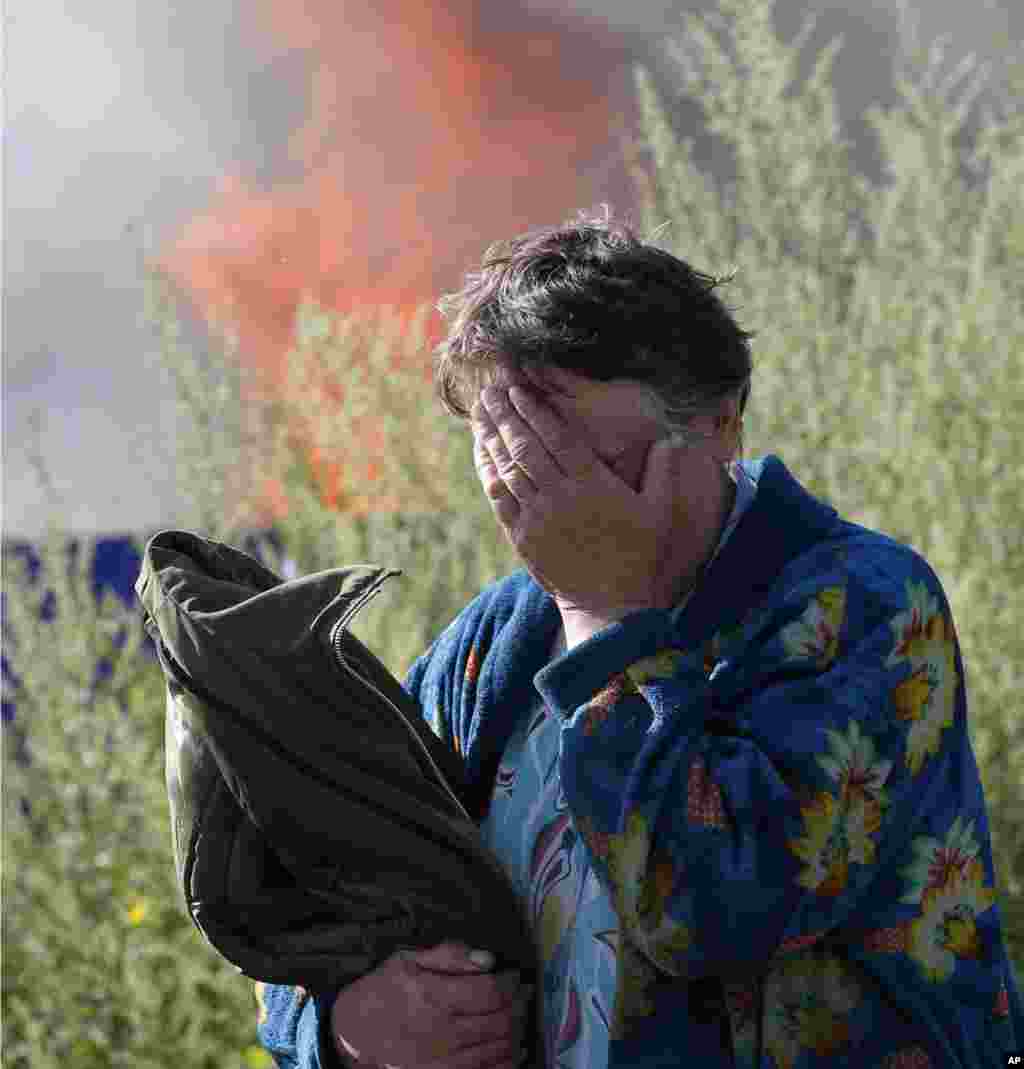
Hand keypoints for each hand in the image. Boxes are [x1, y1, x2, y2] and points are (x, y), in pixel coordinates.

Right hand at [330, 941, 531, 1068]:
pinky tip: (514, 1051)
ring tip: (520, 1019)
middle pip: (499, 1020)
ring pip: (495, 1049)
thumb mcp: (408, 959)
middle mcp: (440, 1030)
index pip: (490, 991)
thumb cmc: (383, 990)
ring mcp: (441, 1059)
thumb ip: (449, 955)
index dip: (510, 982)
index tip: (514, 976)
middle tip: (523, 996)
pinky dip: (504, 1063)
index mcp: (433, 996)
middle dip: (518, 1006)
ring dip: (515, 1033)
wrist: (353, 1032)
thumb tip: (488, 959)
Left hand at [471, 384, 725, 615]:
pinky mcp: (523, 538)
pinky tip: (482, 454)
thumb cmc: (641, 555)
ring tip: (481, 413)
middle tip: (490, 391)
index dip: (534, 410)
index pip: (556, 436)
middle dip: (506, 415)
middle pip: (526, 446)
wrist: (613, 605)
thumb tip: (671, 438)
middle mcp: (561, 497)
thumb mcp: (661, 512)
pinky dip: (488, 472)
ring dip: (491, 438)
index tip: (518, 389)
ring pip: (507, 468)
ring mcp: (538, 518)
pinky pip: (499, 499)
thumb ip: (665, 472)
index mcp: (593, 484)